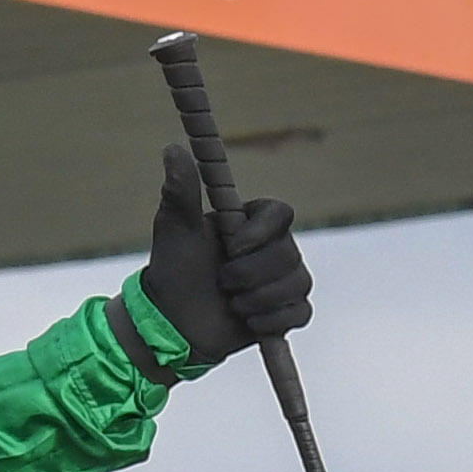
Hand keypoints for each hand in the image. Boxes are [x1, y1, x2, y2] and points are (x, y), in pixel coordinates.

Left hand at [143, 144, 311, 371]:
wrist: (173, 323)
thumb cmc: (174, 271)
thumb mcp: (175, 229)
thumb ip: (181, 191)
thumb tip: (172, 148)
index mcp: (254, 223)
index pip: (281, 214)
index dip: (261, 233)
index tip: (233, 248)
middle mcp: (275, 247)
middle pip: (289, 255)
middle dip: (249, 276)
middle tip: (222, 283)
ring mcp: (284, 280)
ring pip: (296, 285)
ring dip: (256, 300)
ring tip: (231, 303)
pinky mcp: (287, 312)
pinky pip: (299, 314)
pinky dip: (270, 321)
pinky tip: (246, 321)